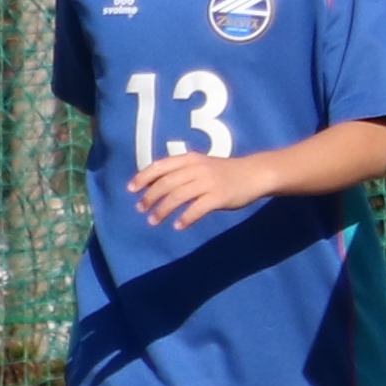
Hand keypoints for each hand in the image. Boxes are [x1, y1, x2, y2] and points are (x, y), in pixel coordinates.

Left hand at [122, 147, 260, 227]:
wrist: (254, 174)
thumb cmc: (223, 172)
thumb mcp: (201, 164)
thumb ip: (180, 172)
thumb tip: (153, 185)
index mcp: (189, 159)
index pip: (160, 166)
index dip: (143, 177)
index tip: (131, 189)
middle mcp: (196, 168)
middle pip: (166, 183)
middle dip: (150, 197)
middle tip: (140, 209)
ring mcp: (208, 182)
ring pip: (178, 196)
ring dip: (162, 210)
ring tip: (153, 221)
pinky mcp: (219, 196)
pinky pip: (197, 209)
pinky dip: (185, 218)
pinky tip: (178, 226)